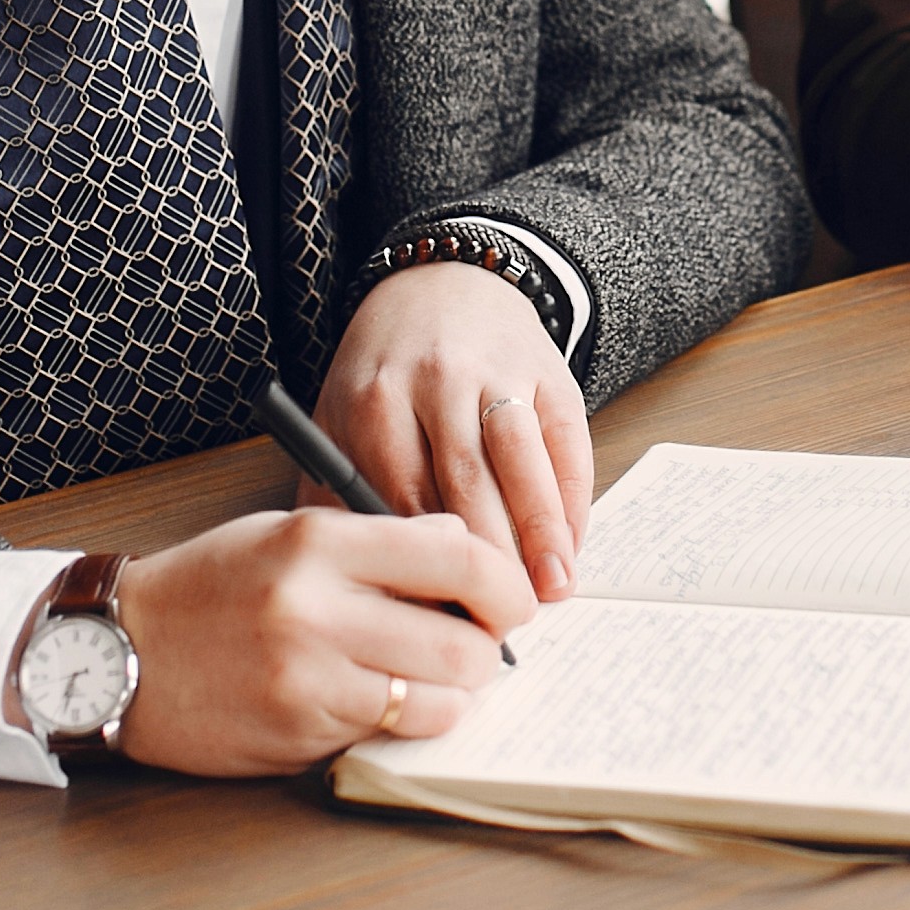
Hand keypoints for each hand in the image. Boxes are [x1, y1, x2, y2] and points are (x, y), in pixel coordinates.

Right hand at [110, 507, 530, 775]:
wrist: (118, 651)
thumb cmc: (210, 587)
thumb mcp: (290, 534)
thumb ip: (381, 541)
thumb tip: (467, 556)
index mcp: (320, 542)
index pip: (459, 558)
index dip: (504, 586)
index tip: (510, 601)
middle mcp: (317, 608)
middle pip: (465, 642)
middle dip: (486, 651)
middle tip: (474, 648)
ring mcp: (308, 678)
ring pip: (440, 699)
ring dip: (450, 695)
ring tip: (427, 679)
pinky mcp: (299, 733)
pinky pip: (390, 732)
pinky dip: (401, 722)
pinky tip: (375, 702)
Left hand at [311, 261, 594, 599]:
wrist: (442, 282)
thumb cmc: (385, 372)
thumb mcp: (340, 418)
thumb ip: (337, 493)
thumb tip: (355, 590)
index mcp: (376, 401)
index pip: (401, 501)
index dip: (423, 570)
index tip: (435, 625)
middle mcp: (438, 382)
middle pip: (465, 486)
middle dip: (486, 565)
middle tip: (499, 627)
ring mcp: (498, 372)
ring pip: (521, 463)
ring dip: (541, 535)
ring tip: (551, 593)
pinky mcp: (549, 369)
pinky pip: (567, 442)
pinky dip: (572, 499)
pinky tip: (571, 546)